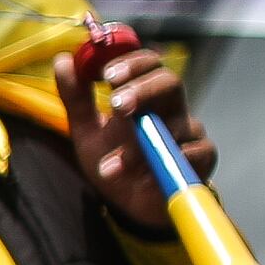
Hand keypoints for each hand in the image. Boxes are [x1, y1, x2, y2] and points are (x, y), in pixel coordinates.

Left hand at [63, 23, 214, 232]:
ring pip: (175, 124)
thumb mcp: (87, 130)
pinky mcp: (202, 158)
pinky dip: (167, 165)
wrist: (133, 204)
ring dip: (138, 146)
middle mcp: (171, 108)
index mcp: (145, 95)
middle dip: (143, 90)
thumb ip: (76, 98)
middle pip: (170, 82)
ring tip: (109, 168)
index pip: (147, 64)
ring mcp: (189, 132)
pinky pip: (195, 153)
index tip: (105, 74)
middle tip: (116, 104)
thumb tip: (62, 60)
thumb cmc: (115, 160)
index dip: (131, 63)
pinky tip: (146, 178)